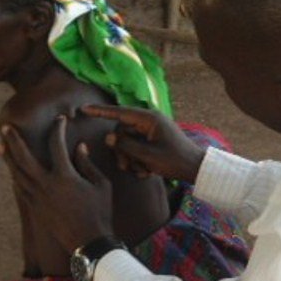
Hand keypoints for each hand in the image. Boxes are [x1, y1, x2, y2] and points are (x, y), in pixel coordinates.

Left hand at [0, 115, 113, 251]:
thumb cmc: (100, 212)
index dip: (58, 129)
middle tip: (6, 127)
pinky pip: (20, 188)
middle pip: (24, 157)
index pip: (57, 144)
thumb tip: (79, 147)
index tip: (60, 120)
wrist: (89, 242)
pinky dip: (15, 177)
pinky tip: (12, 171)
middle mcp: (46, 184)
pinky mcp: (36, 208)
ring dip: (9, 158)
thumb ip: (87, 164)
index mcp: (65, 176)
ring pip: (17, 173)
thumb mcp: (101, 185)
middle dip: (14, 140)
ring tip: (1, 146)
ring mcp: (38, 197)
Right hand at [83, 104, 206, 182]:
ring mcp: (152, 130)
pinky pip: (138, 147)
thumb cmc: (175, 161)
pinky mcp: (154, 140)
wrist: (196, 169)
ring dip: (131, 158)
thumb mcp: (148, 156)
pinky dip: (139, 160)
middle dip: (122, 150)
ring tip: (140, 172)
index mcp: (150, 118)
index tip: (84, 109)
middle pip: (122, 131)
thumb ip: (126, 146)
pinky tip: (147, 172)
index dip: (100, 111)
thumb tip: (108, 137)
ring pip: (129, 141)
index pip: (119, 112)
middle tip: (125, 167)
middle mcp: (150, 121)